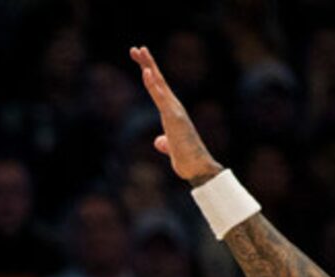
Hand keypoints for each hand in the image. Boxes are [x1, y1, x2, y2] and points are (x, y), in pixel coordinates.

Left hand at [131, 46, 221, 184]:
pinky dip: (153, 84)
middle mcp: (174, 107)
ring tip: (140, 51)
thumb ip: (165, 142)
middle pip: (158, 80)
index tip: (140, 61)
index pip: (158, 89)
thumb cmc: (187, 160)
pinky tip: (146, 72)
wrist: (198, 168)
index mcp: (172, 112)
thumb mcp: (171, 149)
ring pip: (159, 84)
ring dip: (149, 66)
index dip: (149, 74)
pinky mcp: (174, 117)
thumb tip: (159, 142)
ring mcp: (175, 110)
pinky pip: (161, 98)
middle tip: (136, 48)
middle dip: (147, 63)